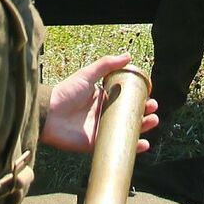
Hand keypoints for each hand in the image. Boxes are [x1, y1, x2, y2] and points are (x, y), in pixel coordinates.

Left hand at [41, 52, 157, 153]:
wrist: (49, 114)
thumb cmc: (66, 92)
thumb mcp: (88, 74)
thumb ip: (106, 64)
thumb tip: (128, 55)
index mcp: (101, 97)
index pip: (124, 98)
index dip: (138, 97)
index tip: (150, 93)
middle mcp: (102, 114)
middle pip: (128, 114)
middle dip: (144, 112)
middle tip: (154, 108)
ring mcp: (100, 130)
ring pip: (125, 130)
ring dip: (142, 128)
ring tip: (153, 121)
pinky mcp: (96, 145)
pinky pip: (116, 146)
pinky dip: (132, 148)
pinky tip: (144, 144)